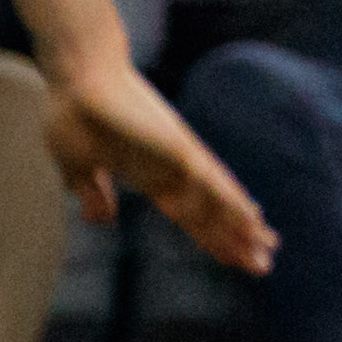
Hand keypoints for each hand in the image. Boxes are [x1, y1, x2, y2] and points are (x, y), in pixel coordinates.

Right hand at [47, 54, 273, 272]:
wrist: (74, 77)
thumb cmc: (74, 116)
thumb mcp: (78, 169)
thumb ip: (92, 193)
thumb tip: (102, 218)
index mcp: (151, 176)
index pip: (188, 215)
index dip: (209, 238)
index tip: (231, 258)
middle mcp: (173, 168)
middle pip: (212, 212)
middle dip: (236, 239)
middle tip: (264, 264)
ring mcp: (178, 156)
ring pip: (219, 198)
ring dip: (242, 224)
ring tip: (267, 247)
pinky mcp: (177, 145)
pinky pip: (209, 178)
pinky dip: (229, 198)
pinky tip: (249, 216)